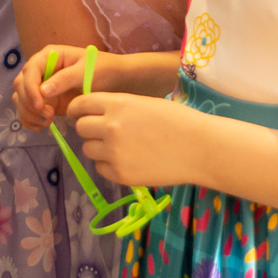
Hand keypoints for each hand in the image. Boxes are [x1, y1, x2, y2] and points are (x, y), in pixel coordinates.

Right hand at [12, 44, 125, 131]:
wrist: (114, 80)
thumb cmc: (102, 69)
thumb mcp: (86, 71)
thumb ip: (65, 79)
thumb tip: (43, 90)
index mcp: (49, 56)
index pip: (29, 71)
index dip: (30, 88)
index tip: (40, 104)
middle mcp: (41, 70)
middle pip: (21, 87)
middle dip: (30, 104)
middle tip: (48, 116)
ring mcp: (42, 86)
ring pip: (21, 100)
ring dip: (29, 114)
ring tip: (48, 122)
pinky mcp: (45, 101)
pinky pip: (28, 111)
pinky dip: (30, 120)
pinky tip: (42, 127)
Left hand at [67, 92, 199, 187]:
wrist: (199, 147)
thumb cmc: (178, 120)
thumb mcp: (144, 103)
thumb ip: (119, 108)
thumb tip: (97, 116)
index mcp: (118, 104)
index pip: (81, 104)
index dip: (78, 109)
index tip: (79, 114)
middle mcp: (110, 126)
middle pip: (81, 128)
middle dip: (89, 129)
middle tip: (103, 133)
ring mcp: (114, 152)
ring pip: (88, 149)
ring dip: (99, 148)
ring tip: (121, 147)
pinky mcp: (120, 174)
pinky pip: (101, 168)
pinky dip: (109, 165)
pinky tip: (128, 160)